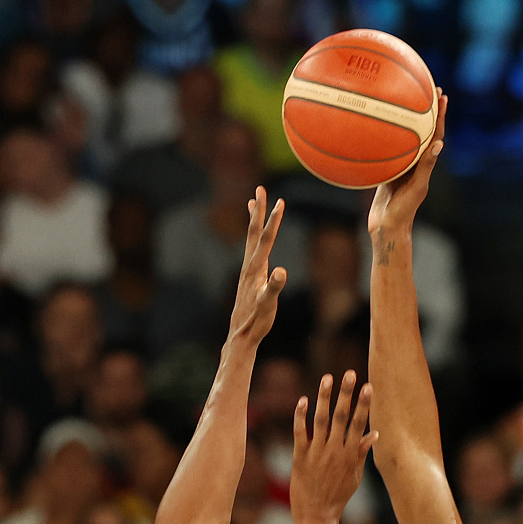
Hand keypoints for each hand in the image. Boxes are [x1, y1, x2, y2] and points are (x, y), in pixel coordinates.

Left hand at [227, 188, 288, 344]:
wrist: (241, 335)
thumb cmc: (256, 321)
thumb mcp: (268, 305)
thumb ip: (274, 288)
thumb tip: (281, 272)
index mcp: (255, 268)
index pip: (266, 239)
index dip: (274, 220)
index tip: (280, 201)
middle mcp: (249, 266)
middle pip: (254, 232)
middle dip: (258, 209)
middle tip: (260, 188)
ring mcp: (247, 271)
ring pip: (251, 239)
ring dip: (253, 219)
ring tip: (252, 202)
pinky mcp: (248, 278)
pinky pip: (251, 250)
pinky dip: (254, 238)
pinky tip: (257, 239)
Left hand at [288, 371, 374, 523]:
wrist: (316, 515)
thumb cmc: (337, 496)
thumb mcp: (355, 477)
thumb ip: (362, 453)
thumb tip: (375, 433)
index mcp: (350, 455)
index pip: (359, 424)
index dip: (364, 404)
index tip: (369, 386)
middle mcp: (335, 451)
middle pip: (342, 417)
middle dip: (347, 394)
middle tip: (350, 373)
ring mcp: (317, 453)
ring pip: (322, 420)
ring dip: (324, 398)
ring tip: (327, 378)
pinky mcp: (300, 457)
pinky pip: (300, 433)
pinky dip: (301, 416)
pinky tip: (303, 399)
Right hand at [368, 93, 446, 240]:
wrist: (387, 227)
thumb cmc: (404, 210)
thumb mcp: (416, 187)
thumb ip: (426, 166)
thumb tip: (439, 144)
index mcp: (426, 164)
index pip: (436, 134)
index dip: (440, 115)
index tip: (442, 96)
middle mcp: (415, 162)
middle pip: (424, 131)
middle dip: (427, 111)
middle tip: (430, 89)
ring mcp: (402, 167)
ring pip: (406, 138)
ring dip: (409, 120)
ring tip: (407, 101)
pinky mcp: (388, 172)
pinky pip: (388, 150)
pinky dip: (386, 137)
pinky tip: (377, 127)